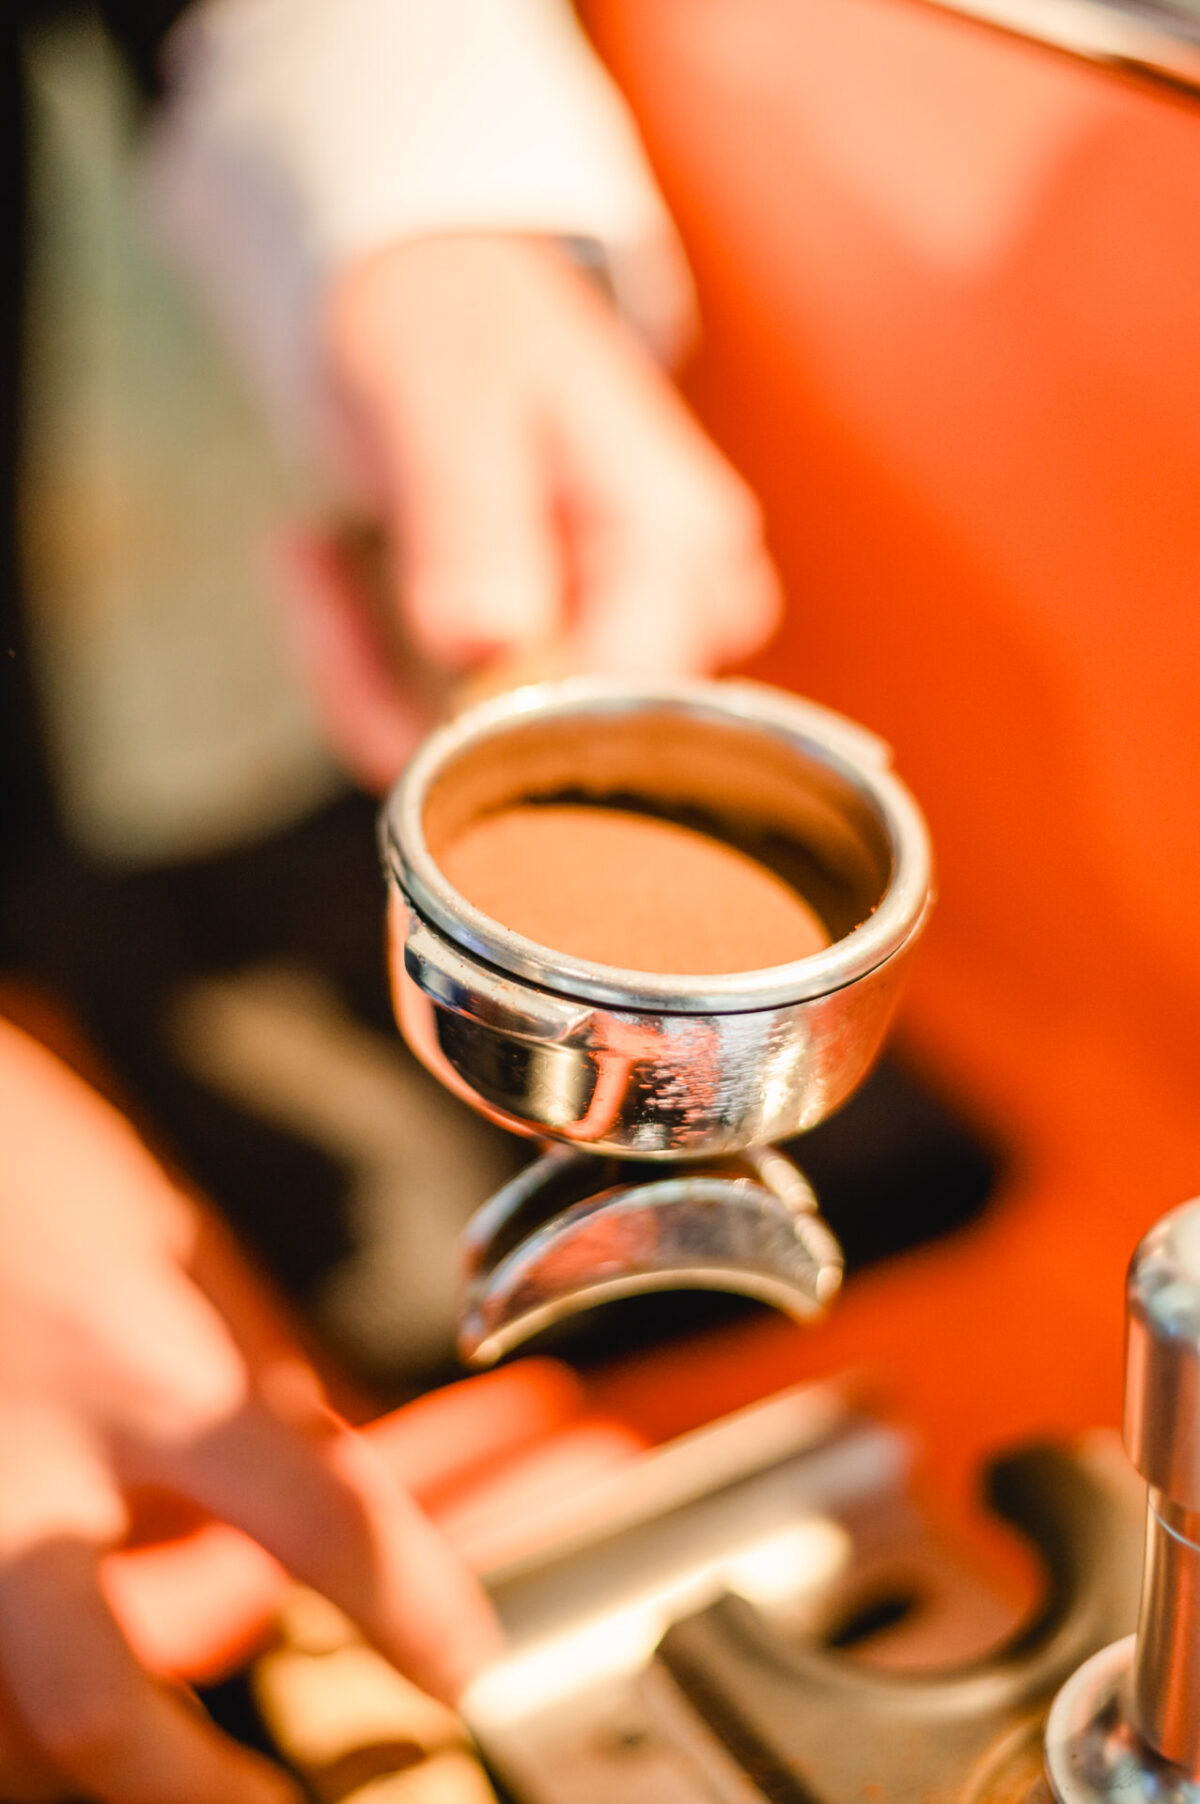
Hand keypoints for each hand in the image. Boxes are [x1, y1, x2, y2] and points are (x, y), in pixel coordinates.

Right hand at [0, 1019, 500, 1803]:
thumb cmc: (31, 1153)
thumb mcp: (176, 1240)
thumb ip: (245, 1366)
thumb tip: (324, 1462)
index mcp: (153, 1372)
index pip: (325, 1523)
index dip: (412, 1613)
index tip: (462, 1663)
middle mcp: (36, 1464)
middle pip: (103, 1709)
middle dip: (197, 1797)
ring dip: (77, 1773)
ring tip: (170, 1785)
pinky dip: (5, 1703)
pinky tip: (38, 1709)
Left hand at [276, 233, 780, 789]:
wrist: (431, 294)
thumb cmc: (455, 320)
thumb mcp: (449, 399)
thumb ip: (470, 518)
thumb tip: (485, 647)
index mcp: (680, 543)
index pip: (624, 706)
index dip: (505, 714)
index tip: (408, 630)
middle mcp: (676, 617)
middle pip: (551, 756)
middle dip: (405, 692)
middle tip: (311, 563)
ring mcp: (615, 653)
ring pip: (487, 767)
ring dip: (366, 680)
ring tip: (310, 552)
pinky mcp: (548, 675)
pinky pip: (451, 742)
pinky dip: (366, 674)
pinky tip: (322, 566)